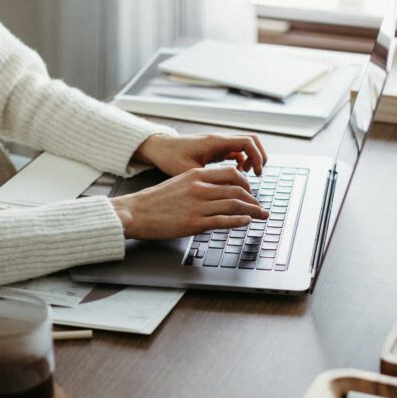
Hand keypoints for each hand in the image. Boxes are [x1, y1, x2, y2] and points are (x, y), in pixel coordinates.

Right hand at [110, 166, 268, 239]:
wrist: (136, 212)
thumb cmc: (155, 200)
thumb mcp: (180, 182)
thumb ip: (200, 183)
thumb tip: (218, 189)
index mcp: (196, 175)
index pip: (232, 174)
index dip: (247, 184)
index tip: (251, 192)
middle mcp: (200, 188)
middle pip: (238, 190)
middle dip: (254, 200)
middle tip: (260, 207)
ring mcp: (198, 206)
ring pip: (235, 205)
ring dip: (253, 211)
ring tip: (260, 216)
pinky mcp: (195, 223)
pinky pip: (224, 221)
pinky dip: (239, 221)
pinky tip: (247, 222)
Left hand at [133, 132, 266, 176]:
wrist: (159, 148)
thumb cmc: (170, 156)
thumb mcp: (188, 170)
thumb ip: (208, 179)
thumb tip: (226, 192)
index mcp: (216, 142)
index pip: (248, 142)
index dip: (257, 157)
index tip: (256, 173)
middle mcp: (220, 140)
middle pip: (251, 141)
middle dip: (259, 157)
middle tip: (257, 174)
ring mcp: (218, 144)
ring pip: (245, 147)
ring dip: (251, 159)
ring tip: (247, 176)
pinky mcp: (215, 150)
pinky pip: (236, 152)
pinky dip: (241, 162)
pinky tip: (235, 175)